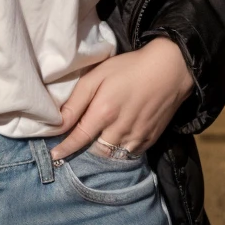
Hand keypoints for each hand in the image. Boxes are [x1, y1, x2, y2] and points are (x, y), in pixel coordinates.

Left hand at [49, 37, 195, 161]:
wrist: (170, 70)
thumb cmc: (129, 67)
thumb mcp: (98, 75)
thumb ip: (77, 101)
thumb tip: (59, 123)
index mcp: (104, 112)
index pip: (79, 138)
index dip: (65, 149)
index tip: (54, 156)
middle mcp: (119, 130)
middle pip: (95, 150)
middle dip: (84, 150)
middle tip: (76, 144)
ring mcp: (136, 137)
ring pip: (112, 154)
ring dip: (102, 151)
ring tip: (96, 142)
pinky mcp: (150, 139)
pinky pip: (130, 153)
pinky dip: (120, 150)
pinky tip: (117, 138)